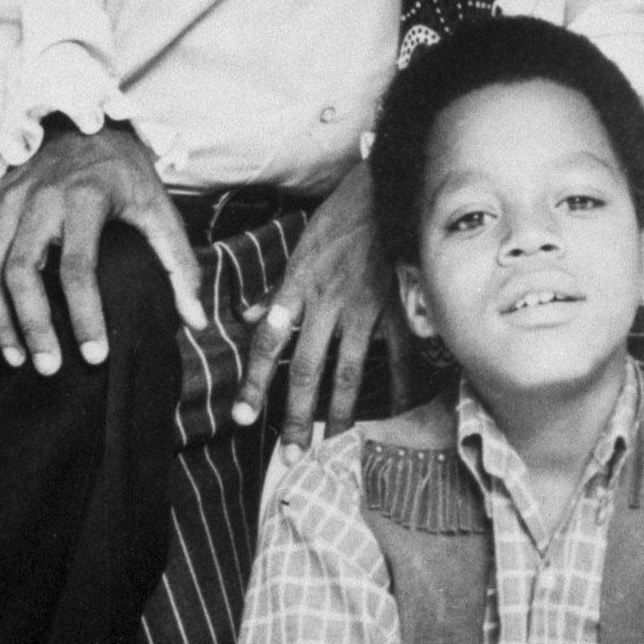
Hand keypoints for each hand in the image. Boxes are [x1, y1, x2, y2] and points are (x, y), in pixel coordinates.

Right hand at [0, 121, 207, 372]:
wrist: (85, 122)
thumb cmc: (126, 173)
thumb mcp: (159, 208)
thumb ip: (178, 264)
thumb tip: (195, 320)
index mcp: (85, 197)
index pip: (78, 267)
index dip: (85, 316)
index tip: (95, 356)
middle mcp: (38, 196)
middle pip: (21, 271)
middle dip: (32, 325)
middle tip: (49, 367)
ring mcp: (7, 197)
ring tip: (15, 358)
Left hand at [233, 164, 396, 446]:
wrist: (387, 189)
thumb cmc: (342, 217)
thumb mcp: (299, 246)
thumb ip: (277, 287)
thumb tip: (250, 315)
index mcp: (298, 286)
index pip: (267, 342)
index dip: (254, 383)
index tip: (242, 417)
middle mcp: (327, 301)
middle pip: (306, 369)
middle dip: (296, 417)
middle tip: (290, 454)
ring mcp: (365, 307)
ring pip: (348, 372)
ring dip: (339, 413)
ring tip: (332, 442)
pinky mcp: (397, 306)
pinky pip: (399, 355)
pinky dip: (400, 385)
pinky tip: (397, 410)